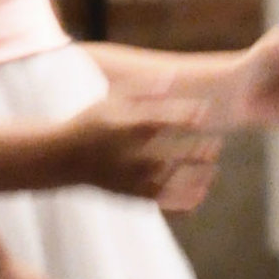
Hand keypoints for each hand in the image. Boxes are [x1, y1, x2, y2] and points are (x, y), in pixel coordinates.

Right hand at [60, 85, 223, 203]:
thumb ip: (145, 88)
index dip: (191, 115)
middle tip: (215, 144)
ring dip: (198, 176)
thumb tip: (175, 75)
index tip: (204, 112)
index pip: (168, 120)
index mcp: (129, 127)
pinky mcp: (130, 196)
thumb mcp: (113, 98)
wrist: (62, 158)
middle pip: (176, 153)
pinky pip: (162, 203)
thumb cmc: (92, 122)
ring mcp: (133, 178)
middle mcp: (133, 155)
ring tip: (212, 169)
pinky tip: (201, 195)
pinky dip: (184, 202)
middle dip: (201, 149)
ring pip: (175, 181)